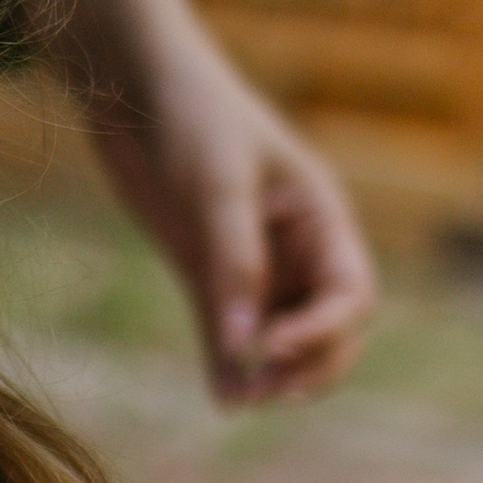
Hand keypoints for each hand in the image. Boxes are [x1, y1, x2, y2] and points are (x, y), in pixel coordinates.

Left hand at [51, 0, 375, 402]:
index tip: (275, 346)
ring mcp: (252, 264)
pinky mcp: (207, 275)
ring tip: (239, 398)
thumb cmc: (190, 114)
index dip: (326, 331)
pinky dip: (228, 366)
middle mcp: (296, 248)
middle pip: (329, 329)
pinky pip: (228, 333)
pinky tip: (220, 395)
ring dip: (269, 374)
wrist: (132, 85)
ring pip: (278, 339)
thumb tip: (245, 349)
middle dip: (308, 365)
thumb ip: (233, 265)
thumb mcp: (216, 185)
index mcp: (320, 216)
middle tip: (264, 391)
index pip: (350, 292)